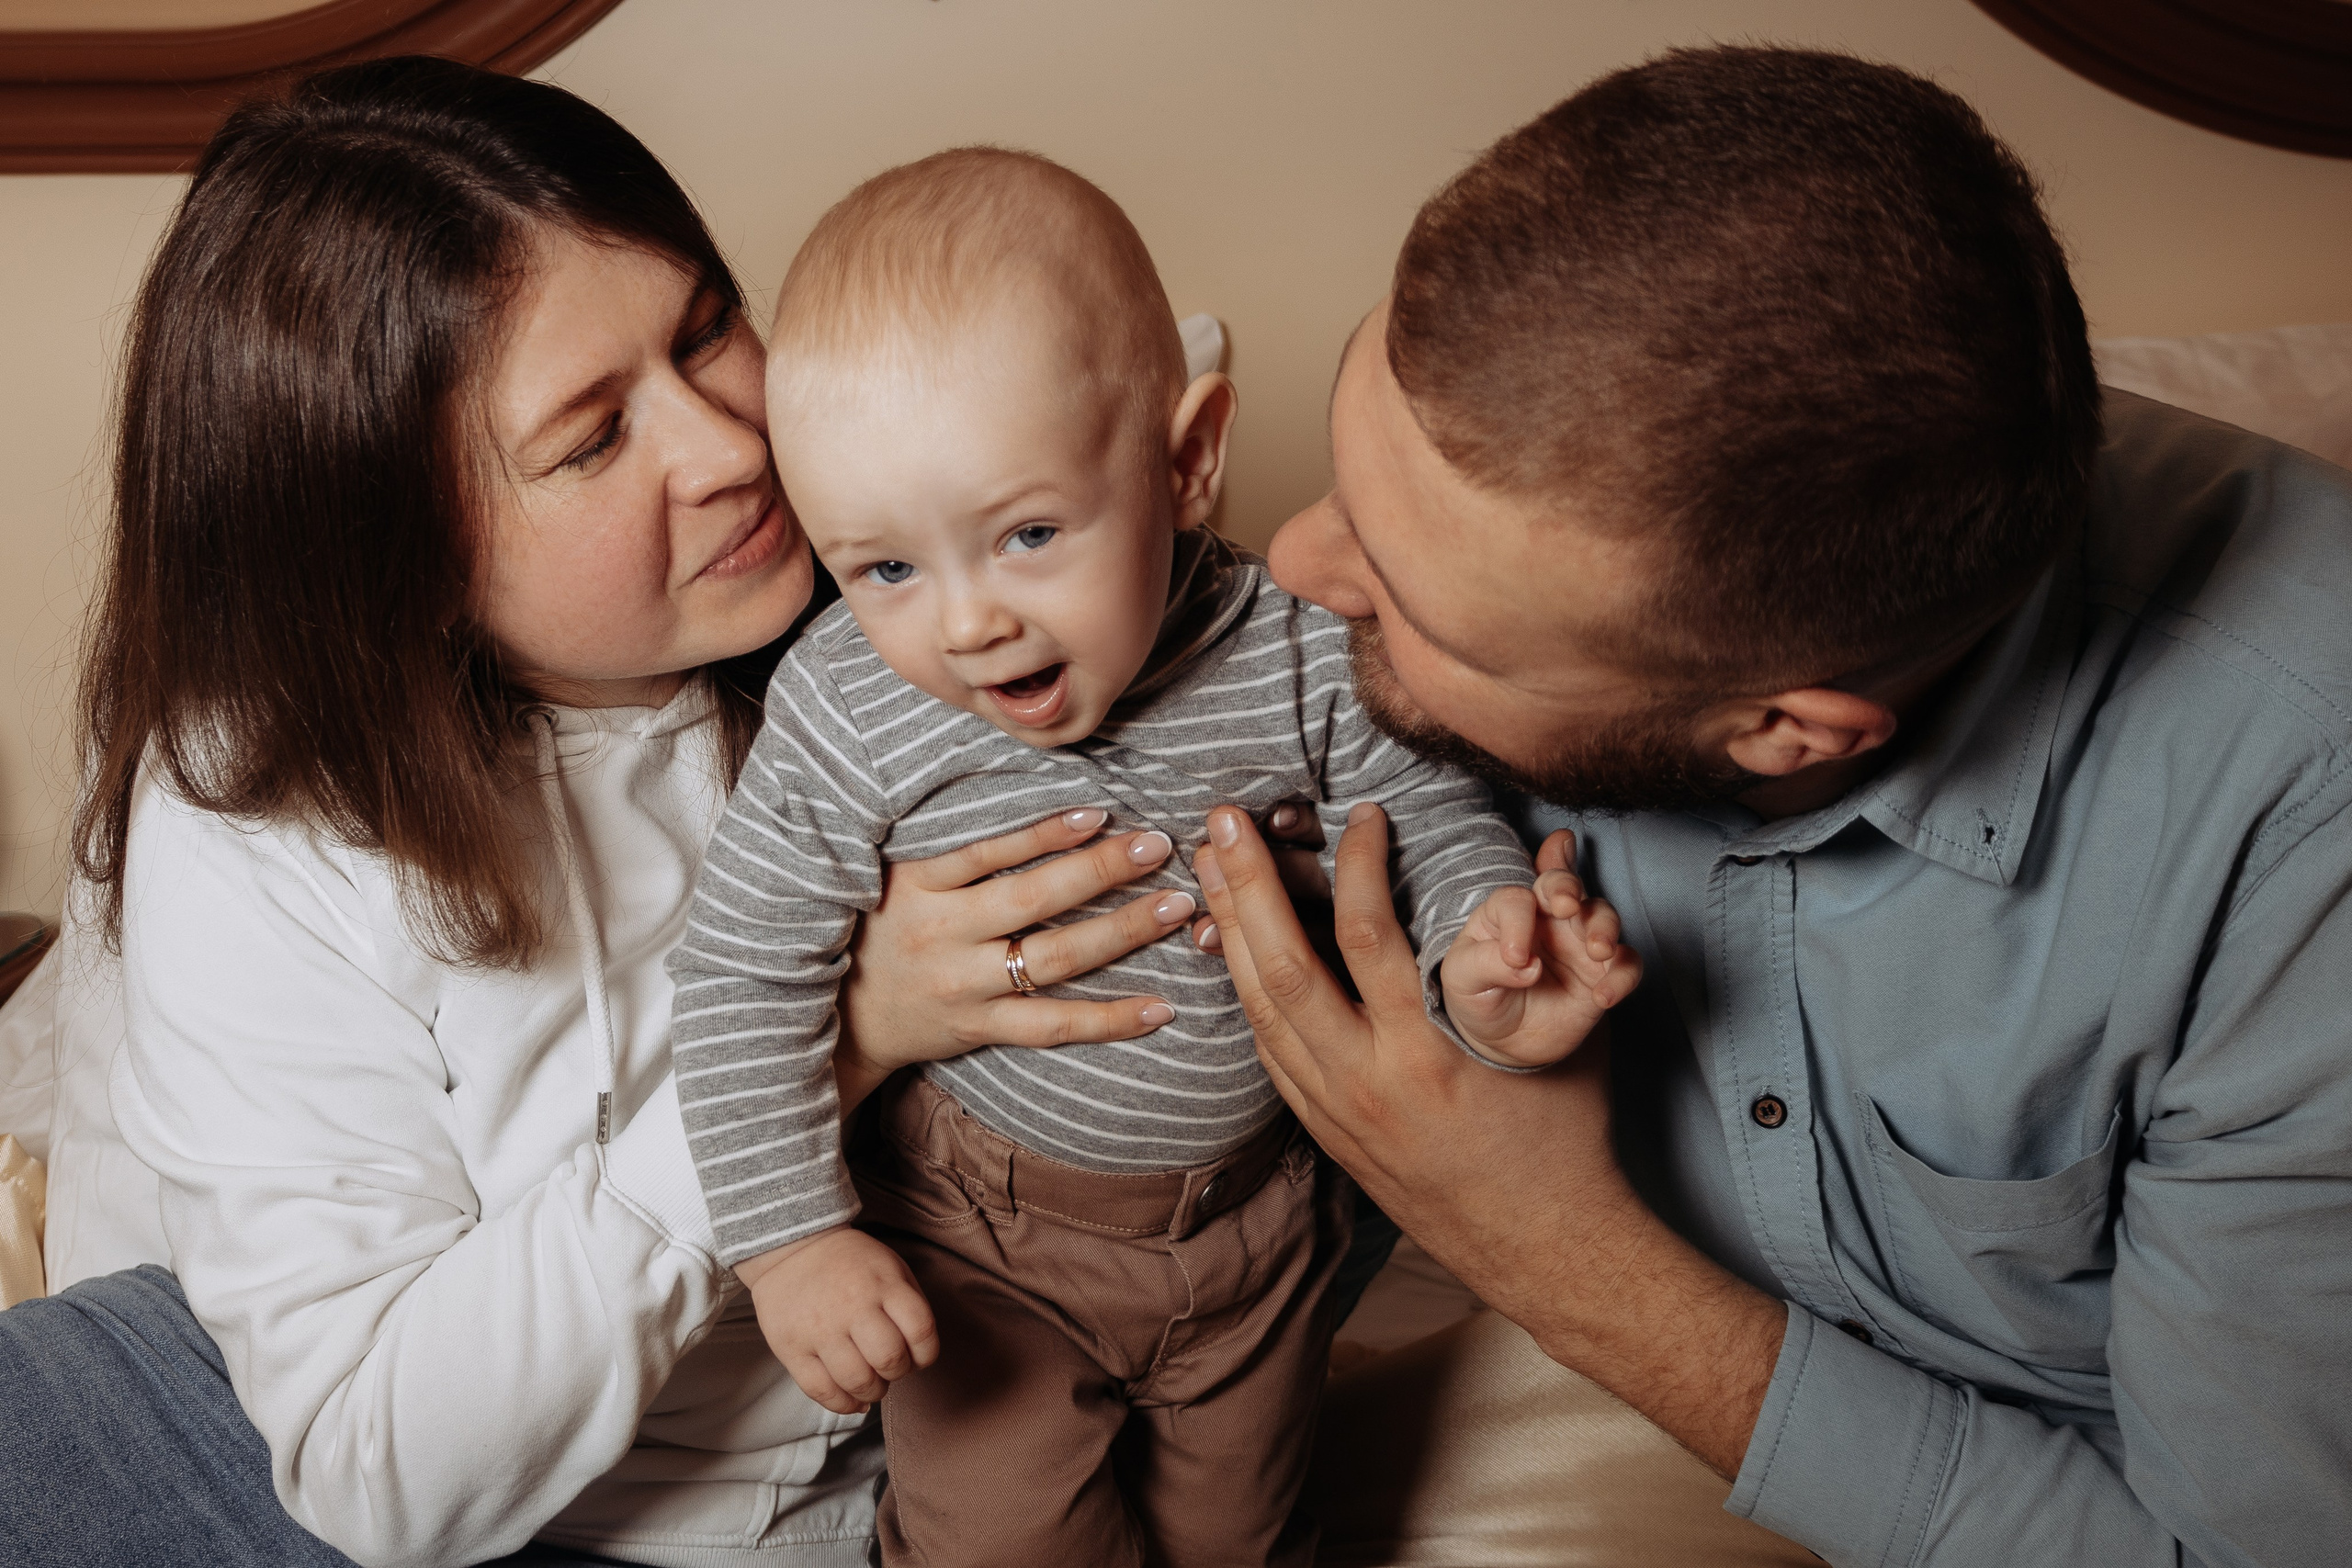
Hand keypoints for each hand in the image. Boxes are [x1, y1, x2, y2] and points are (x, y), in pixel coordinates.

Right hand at [735, 1227, 938, 1414]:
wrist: (791, 1248)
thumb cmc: (850, 1264)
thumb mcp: (890, 1267)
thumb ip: (910, 1306)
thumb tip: (917, 1359)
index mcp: (884, 1283)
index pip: (921, 1331)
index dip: (926, 1354)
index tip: (917, 1357)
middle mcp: (854, 1305)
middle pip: (890, 1360)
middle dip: (897, 1373)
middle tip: (889, 1369)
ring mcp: (820, 1328)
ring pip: (858, 1381)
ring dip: (872, 1392)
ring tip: (870, 1384)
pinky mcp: (792, 1347)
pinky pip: (822, 1390)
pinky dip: (843, 1404)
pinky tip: (851, 1399)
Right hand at [840, 808, 1194, 1112]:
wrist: (841, 1019)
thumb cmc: (879, 931)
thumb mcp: (895, 879)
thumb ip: (952, 850)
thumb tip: (1032, 801)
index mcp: (918, 887)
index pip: (990, 852)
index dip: (1047, 832)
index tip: (1102, 812)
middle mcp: (943, 935)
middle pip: (1034, 900)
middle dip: (1101, 871)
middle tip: (1159, 847)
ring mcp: (966, 987)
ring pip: (1055, 959)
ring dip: (1122, 932)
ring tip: (1175, 907)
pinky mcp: (983, 1029)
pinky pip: (1055, 1026)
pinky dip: (1110, 1019)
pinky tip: (1160, 1007)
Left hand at [1191, 803, 1784, 1478]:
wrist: (1542, 1243)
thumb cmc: (1565, 1131)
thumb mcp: (1569, 1030)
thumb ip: (1548, 942)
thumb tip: (1556, 850)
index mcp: (1426, 1053)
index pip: (1369, 935)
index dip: (1357, 862)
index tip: (1360, 814)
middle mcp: (1365, 1081)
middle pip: (1281, 968)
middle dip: (1244, 887)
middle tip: (1222, 819)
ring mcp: (1334, 1112)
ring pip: (1257, 1012)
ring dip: (1229, 933)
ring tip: (1210, 868)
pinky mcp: (1324, 1130)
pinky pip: (1268, 1051)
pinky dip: (1246, 993)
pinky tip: (1232, 949)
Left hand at [1439, 856, 1642, 1065]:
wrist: (1503, 1042)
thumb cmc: (1478, 998)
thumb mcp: (1463, 981)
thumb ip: (1485, 963)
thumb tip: (1527, 964)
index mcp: (1507, 911)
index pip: (1517, 900)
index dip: (1518, 923)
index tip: (1515, 958)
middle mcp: (1546, 918)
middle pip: (1563, 884)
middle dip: (1566, 887)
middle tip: (1566, 906)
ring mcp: (1577, 942)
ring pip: (1602, 915)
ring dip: (1604, 927)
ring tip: (1598, 951)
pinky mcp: (1601, 973)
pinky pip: (1626, 964)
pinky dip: (1623, 975)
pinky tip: (1604, 996)